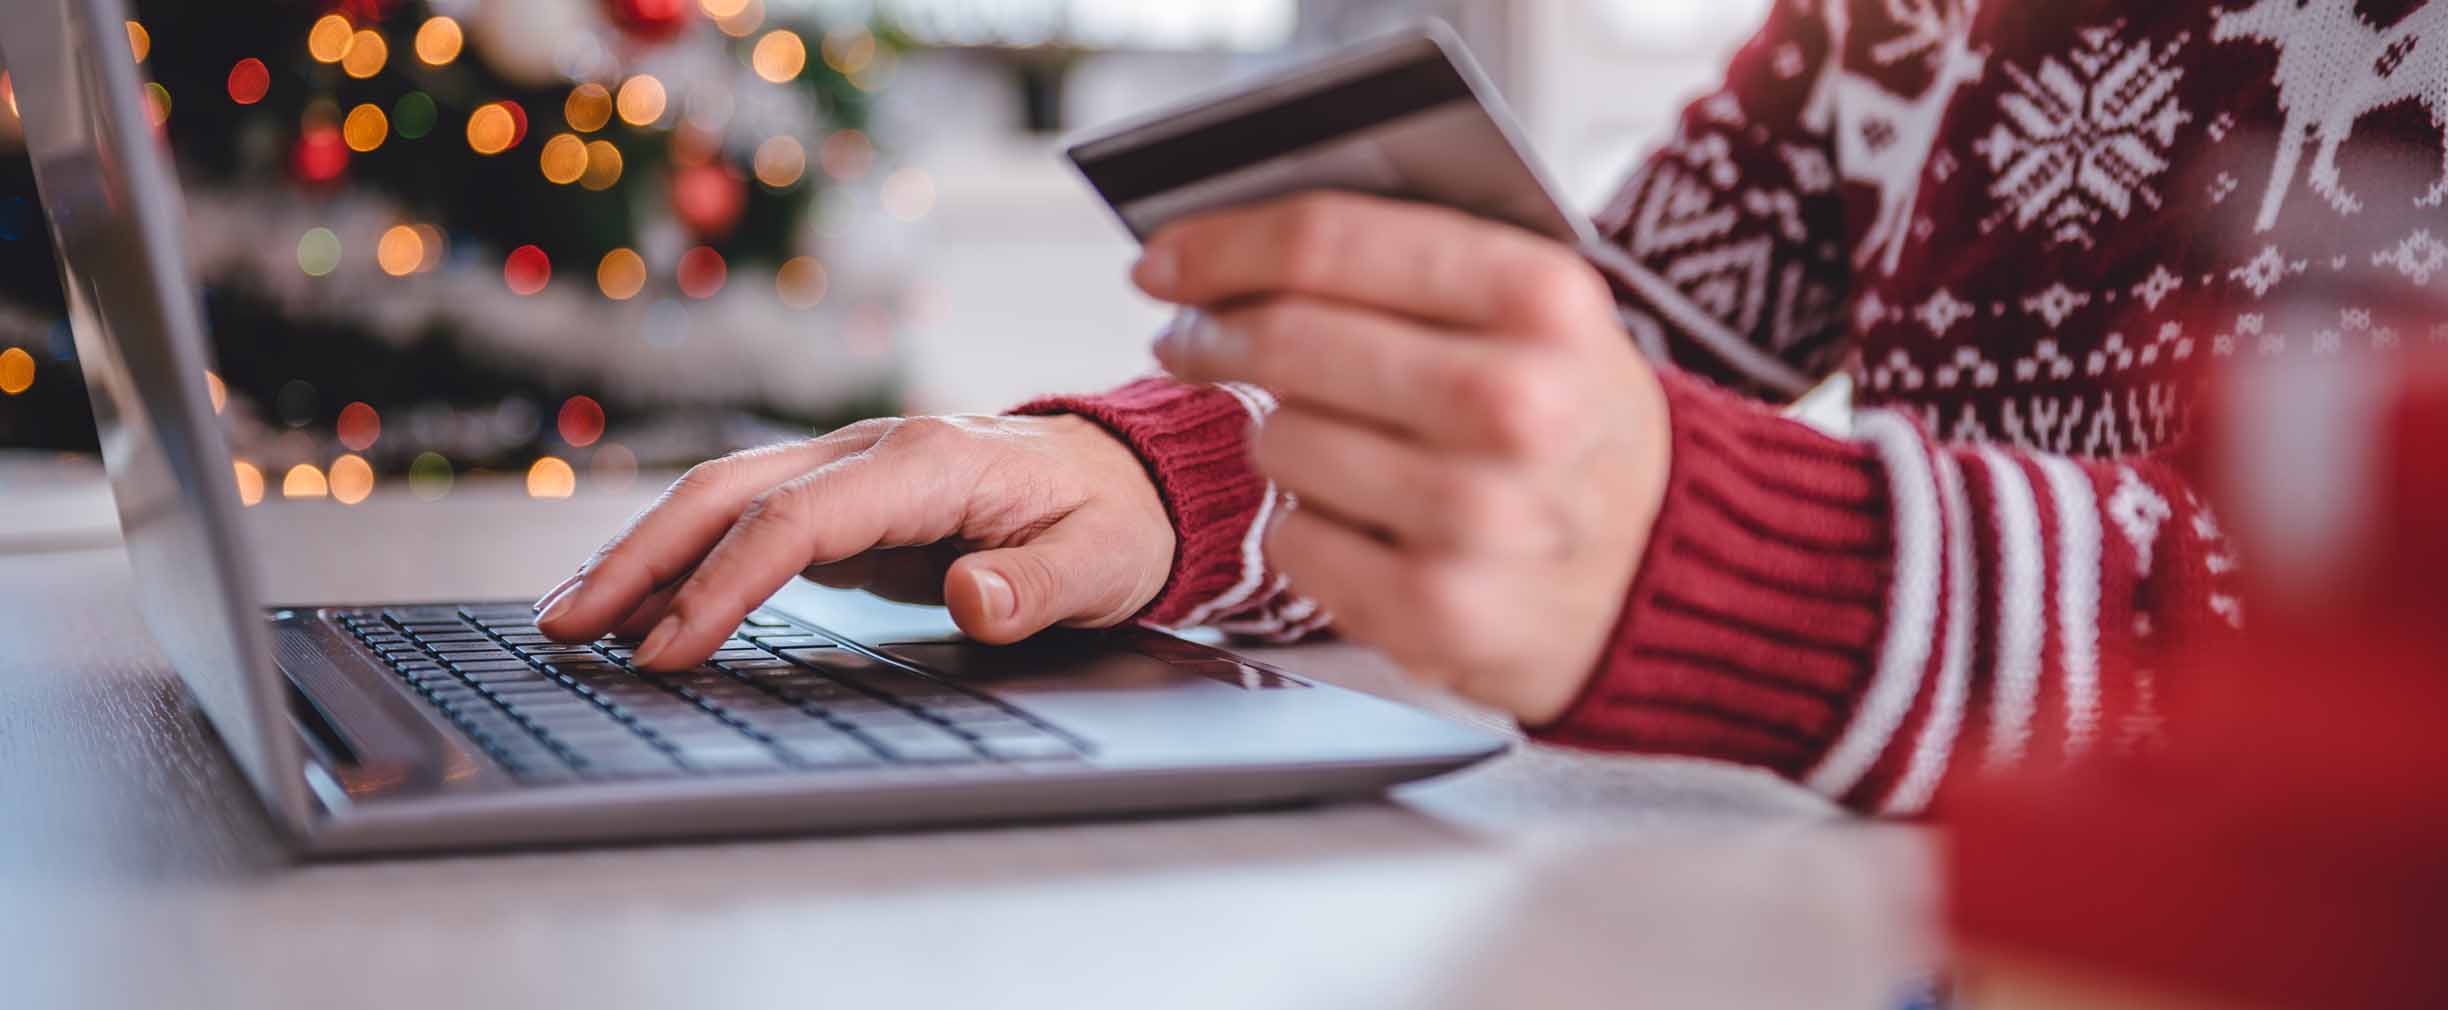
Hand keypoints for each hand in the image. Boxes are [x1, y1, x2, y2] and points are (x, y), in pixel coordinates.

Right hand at [533, 415, 1174, 670]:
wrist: (1129, 478)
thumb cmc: (1113, 521)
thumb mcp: (1101, 564)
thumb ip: (1036, 584)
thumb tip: (973, 596)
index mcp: (929, 462)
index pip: (798, 520)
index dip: (726, 584)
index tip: (669, 647)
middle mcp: (874, 450)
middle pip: (729, 492)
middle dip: (641, 558)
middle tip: (566, 627)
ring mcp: (851, 467)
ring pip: (723, 498)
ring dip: (644, 554)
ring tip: (571, 618)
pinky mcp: (844, 498)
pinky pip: (746, 522)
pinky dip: (685, 558)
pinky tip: (640, 604)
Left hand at [1139, 192, 1670, 725]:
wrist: (1674, 572)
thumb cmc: (1578, 428)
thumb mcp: (1543, 314)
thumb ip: (1413, 265)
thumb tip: (1239, 247)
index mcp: (1541, 300)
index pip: (1329, 244)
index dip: (1221, 245)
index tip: (1165, 260)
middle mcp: (1516, 404)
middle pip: (1286, 342)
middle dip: (1214, 336)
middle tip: (1194, 341)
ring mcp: (1478, 516)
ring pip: (1278, 442)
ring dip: (1277, 437)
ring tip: (1332, 443)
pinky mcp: (1437, 612)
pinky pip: (1292, 542)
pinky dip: (1304, 527)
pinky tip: (1359, 521)